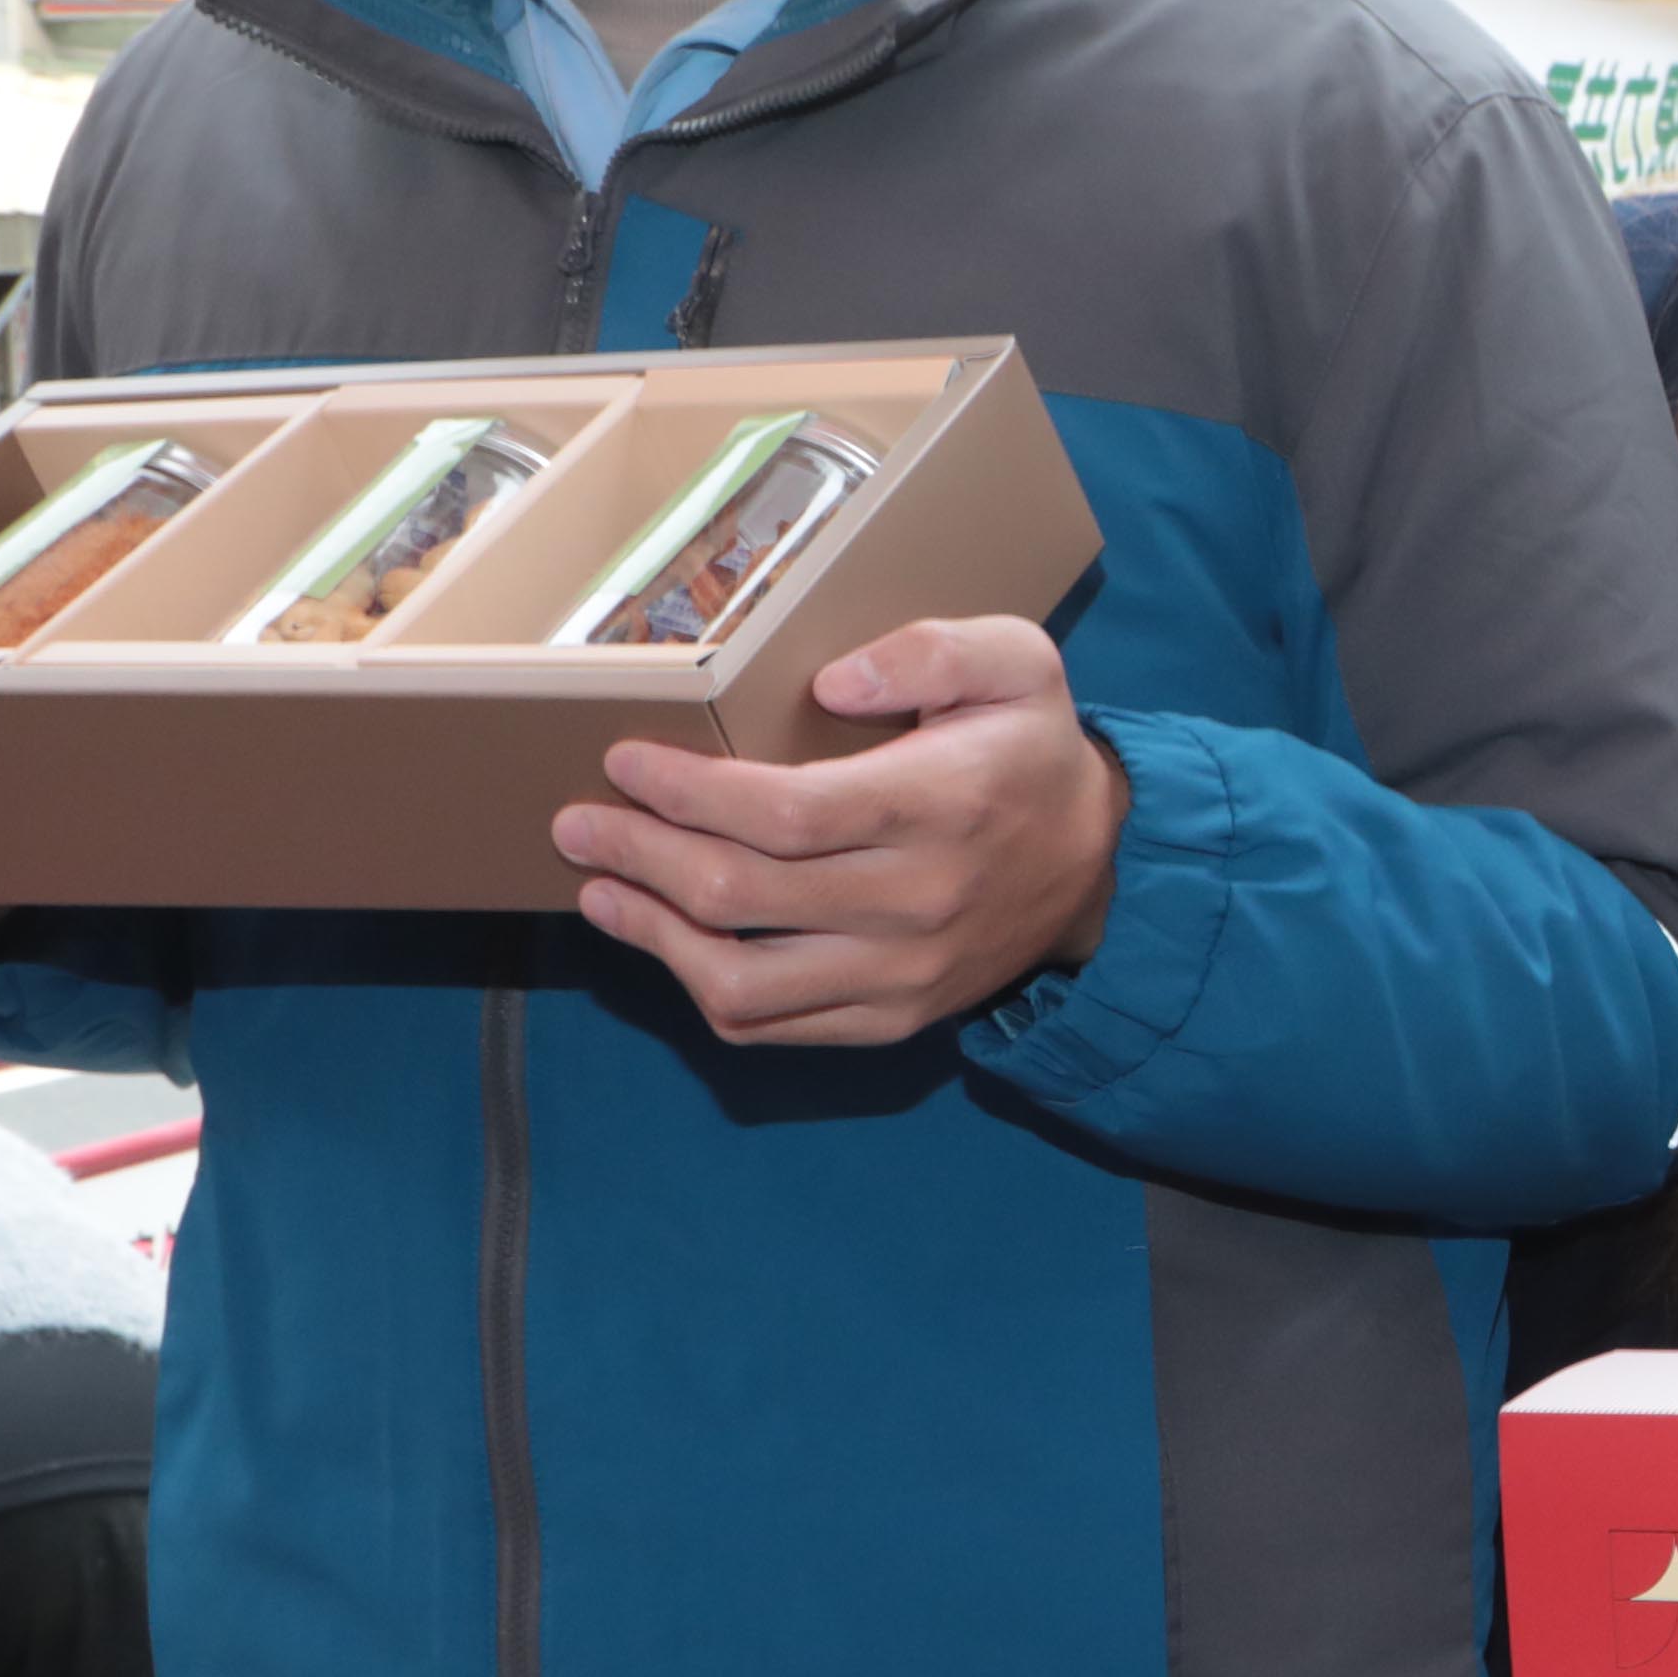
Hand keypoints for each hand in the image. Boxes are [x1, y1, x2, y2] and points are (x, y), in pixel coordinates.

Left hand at [553, 614, 1122, 1047]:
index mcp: (939, 806)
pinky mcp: (893, 1017)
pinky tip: (664, 942)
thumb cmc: (1030, 750)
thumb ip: (931, 650)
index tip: (624, 762)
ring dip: (652, 936)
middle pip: (741, 893)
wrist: (1099, 867)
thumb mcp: (1015, 662)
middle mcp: (917, 901)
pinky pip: (773, 1026)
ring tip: (600, 891)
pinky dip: (701, 990)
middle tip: (579, 822)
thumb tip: (832, 684)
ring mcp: (902, 972)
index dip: (687, 793)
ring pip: (742, 980)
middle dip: (639, 854)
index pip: (783, 813)